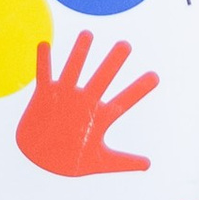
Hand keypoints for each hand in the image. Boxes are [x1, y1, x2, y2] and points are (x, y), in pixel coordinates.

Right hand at [17, 30, 159, 177]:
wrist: (42, 160)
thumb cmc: (71, 160)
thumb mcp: (101, 162)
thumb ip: (124, 161)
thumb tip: (149, 165)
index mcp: (100, 116)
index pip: (124, 100)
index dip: (139, 89)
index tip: (156, 77)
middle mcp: (85, 101)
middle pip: (102, 78)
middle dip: (113, 63)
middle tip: (126, 45)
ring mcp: (66, 97)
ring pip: (74, 70)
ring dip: (79, 54)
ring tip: (87, 35)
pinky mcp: (45, 96)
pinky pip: (44, 75)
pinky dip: (43, 61)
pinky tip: (44, 45)